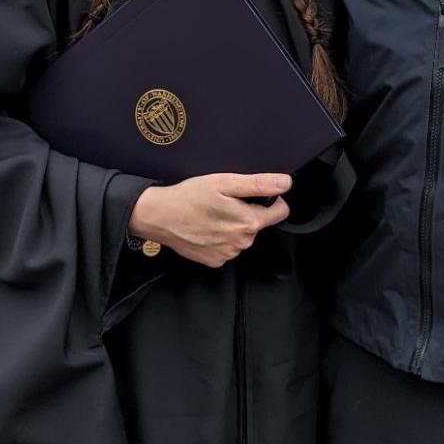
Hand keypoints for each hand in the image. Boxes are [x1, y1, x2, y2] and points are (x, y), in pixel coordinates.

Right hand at [129, 173, 291, 268]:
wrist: (159, 216)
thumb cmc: (189, 197)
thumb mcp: (225, 182)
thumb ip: (259, 184)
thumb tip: (285, 183)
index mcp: (248, 222)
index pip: (280, 212)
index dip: (272, 200)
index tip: (256, 195)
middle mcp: (241, 242)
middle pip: (259, 224)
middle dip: (248, 212)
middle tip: (226, 202)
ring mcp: (228, 254)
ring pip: (243, 236)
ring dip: (234, 226)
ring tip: (213, 214)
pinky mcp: (215, 261)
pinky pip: (228, 247)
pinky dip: (221, 238)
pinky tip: (207, 228)